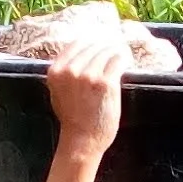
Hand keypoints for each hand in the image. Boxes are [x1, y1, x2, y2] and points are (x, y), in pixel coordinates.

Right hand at [43, 31, 125, 150]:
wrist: (82, 140)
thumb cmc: (72, 118)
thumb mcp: (57, 92)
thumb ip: (64, 73)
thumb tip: (81, 54)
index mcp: (56, 71)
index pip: (76, 44)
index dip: (91, 42)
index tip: (101, 43)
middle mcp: (71, 70)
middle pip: (93, 45)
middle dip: (106, 45)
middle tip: (115, 47)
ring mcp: (89, 75)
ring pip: (106, 51)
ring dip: (116, 50)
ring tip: (122, 53)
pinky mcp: (106, 83)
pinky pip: (118, 60)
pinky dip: (124, 58)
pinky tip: (126, 59)